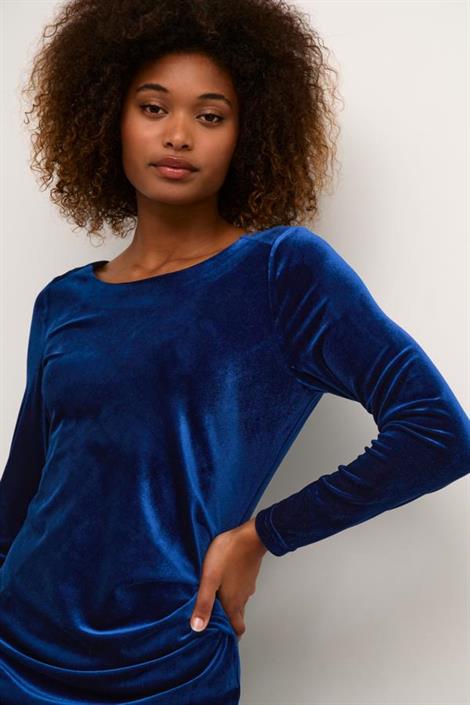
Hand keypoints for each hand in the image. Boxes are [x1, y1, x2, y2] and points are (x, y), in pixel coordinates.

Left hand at [189, 517, 267, 640]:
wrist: (251, 536)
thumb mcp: (210, 578)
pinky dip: (232, 593)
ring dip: (229, 607)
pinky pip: (240, 590)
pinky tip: (222, 584)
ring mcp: (247, 586)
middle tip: (214, 624)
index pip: (237, 630)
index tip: (221, 641)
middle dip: (228, 624)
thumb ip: (204, 603)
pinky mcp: (248, 575)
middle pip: (238, 618)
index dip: (230, 638)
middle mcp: (243, 598)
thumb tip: (197, 628)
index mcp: (234, 604)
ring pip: (239, 603)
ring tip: (214, 603)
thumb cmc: (228, 555)